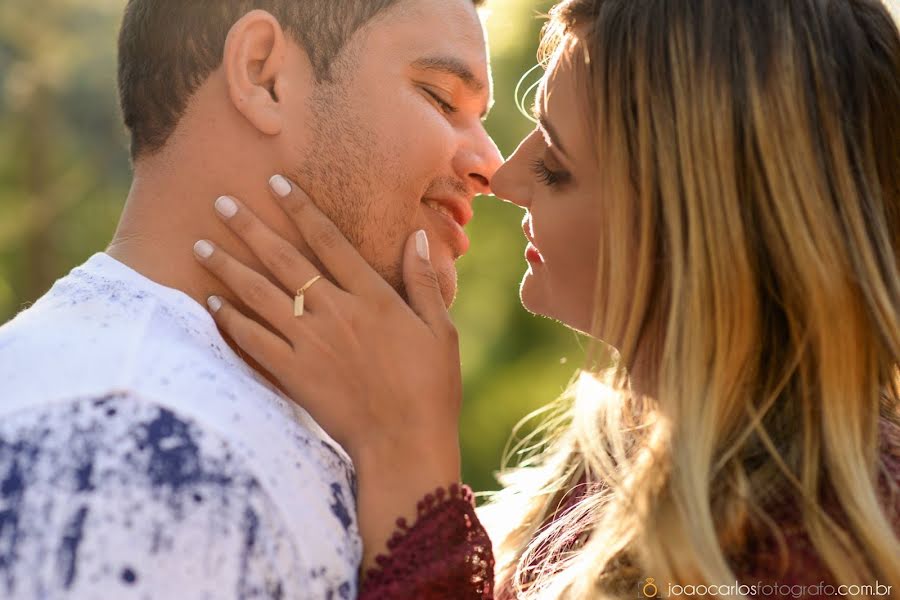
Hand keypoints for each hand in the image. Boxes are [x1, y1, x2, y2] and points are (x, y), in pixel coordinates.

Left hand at [192, 175, 462, 567]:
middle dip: (250, 227)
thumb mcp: (441, 330)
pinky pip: (253, 340)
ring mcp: (311, 342)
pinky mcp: (293, 373)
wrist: (404, 443)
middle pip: (284, 259)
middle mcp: (336, 311)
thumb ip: (424, 281)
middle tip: (220, 201)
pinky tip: (211, 301)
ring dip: (228, 266)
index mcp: (373, 296)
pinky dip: (230, 319)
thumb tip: (417, 238)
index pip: (329, 240)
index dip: (300, 209)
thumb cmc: (431, 387)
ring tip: (200, 244)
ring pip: (259, 294)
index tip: (275, 183)